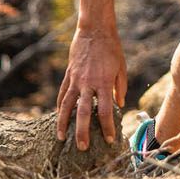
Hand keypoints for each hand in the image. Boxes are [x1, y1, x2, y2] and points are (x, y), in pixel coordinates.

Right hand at [55, 26, 126, 149]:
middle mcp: (88, 83)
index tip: (108, 140)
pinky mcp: (69, 74)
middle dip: (82, 132)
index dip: (107, 127)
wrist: (94, 30)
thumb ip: (120, 87)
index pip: (105, 111)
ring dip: (63, 123)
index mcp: (104, 83)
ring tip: (61, 137)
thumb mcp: (121, 67)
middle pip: (83, 113)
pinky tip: (58, 116)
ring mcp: (76, 79)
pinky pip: (62, 93)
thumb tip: (119, 104)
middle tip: (81, 148)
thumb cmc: (112, 48)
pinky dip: (60, 106)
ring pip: (66, 105)